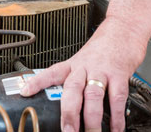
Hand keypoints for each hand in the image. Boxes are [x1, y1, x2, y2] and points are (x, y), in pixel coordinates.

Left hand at [19, 18, 146, 131]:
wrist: (125, 28)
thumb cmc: (104, 46)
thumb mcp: (85, 59)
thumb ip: (77, 79)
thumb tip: (71, 105)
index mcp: (74, 64)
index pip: (52, 72)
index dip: (37, 81)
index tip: (25, 93)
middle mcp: (85, 67)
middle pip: (72, 89)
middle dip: (69, 113)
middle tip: (68, 131)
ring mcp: (102, 71)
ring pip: (93, 95)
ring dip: (91, 119)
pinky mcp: (119, 74)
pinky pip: (117, 97)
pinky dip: (116, 116)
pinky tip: (116, 129)